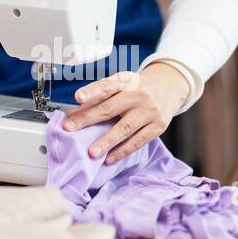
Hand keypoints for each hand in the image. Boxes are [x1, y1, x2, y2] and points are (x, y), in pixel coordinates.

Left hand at [61, 64, 189, 163]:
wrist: (168, 87)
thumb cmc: (136, 87)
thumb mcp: (120, 84)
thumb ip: (100, 96)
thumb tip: (75, 113)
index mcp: (125, 81)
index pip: (106, 86)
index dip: (91, 91)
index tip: (77, 98)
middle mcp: (138, 94)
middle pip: (110, 108)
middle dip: (88, 119)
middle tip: (69, 128)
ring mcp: (149, 111)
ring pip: (125, 128)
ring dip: (106, 141)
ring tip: (91, 152)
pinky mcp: (158, 126)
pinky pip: (138, 141)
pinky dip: (122, 151)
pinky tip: (109, 158)